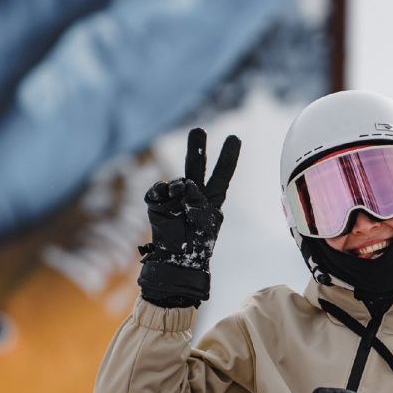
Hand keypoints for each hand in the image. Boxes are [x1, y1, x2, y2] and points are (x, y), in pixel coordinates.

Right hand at [138, 128, 240, 306]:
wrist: (176, 262)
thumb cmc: (197, 247)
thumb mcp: (207, 222)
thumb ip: (197, 199)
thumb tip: (183, 184)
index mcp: (212, 200)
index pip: (222, 174)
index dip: (228, 157)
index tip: (234, 137)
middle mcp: (193, 195)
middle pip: (196, 166)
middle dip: (197, 148)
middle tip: (198, 129)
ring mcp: (174, 198)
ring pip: (177, 180)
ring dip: (179, 187)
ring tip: (179, 197)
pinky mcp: (157, 203)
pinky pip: (158, 191)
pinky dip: (161, 193)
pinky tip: (165, 200)